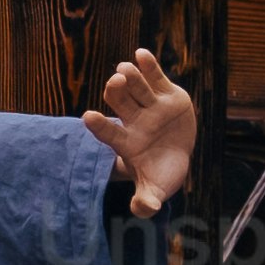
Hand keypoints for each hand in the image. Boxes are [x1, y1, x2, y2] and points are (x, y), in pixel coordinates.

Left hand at [82, 48, 196, 219]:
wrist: (176, 157)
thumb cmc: (161, 175)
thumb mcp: (156, 189)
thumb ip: (147, 200)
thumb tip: (142, 210)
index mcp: (126, 142)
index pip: (108, 132)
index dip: (100, 125)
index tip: (88, 117)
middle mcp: (134, 120)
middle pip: (120, 103)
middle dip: (116, 92)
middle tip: (114, 82)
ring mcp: (149, 106)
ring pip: (136, 88)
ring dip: (130, 77)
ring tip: (124, 69)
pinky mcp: (165, 94)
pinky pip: (155, 77)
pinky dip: (148, 65)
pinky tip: (141, 54)